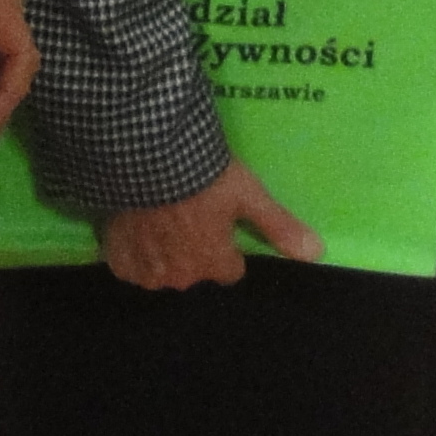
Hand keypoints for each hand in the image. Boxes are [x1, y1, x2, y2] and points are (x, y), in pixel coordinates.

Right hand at [99, 157, 320, 288]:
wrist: (144, 157)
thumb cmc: (203, 175)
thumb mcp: (248, 194)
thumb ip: (279, 226)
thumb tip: (317, 253)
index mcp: (213, 264)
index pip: (229, 269)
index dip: (226, 244)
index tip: (219, 220)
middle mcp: (181, 278)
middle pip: (195, 270)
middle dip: (195, 248)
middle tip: (190, 210)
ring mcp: (147, 272)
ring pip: (163, 270)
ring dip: (165, 251)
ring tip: (161, 213)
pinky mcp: (118, 259)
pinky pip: (131, 265)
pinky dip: (135, 250)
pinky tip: (137, 223)